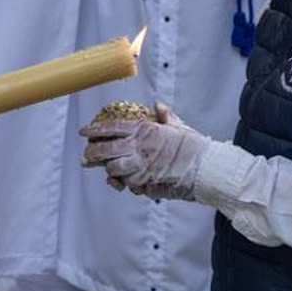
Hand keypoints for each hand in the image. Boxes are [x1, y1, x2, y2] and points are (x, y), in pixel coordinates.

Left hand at [80, 104, 208, 199]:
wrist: (206, 169)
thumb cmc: (195, 148)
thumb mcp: (179, 127)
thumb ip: (166, 117)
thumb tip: (158, 106)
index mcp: (145, 130)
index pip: (112, 127)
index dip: (95, 129)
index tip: (84, 131)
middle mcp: (139, 147)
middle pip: (105, 149)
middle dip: (92, 153)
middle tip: (86, 156)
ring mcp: (141, 166)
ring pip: (112, 168)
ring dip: (108, 170)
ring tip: (106, 170)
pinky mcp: (146, 183)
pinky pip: (127, 184)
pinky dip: (124, 183)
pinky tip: (122, 182)